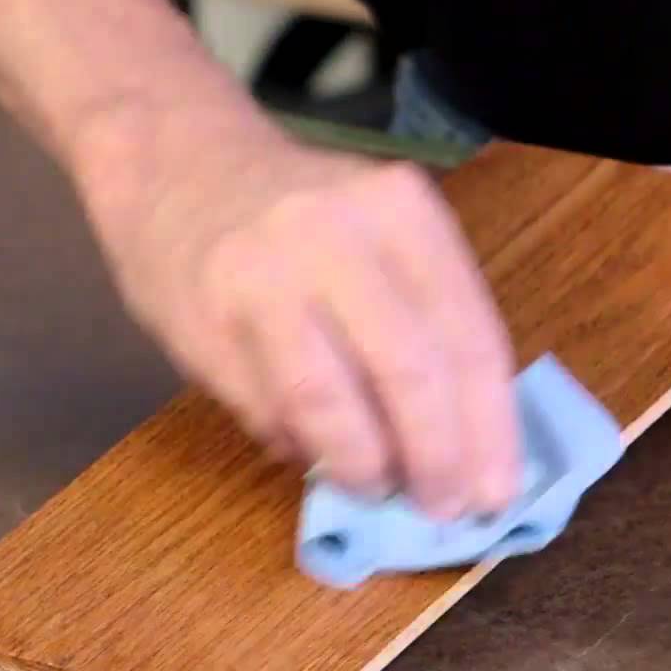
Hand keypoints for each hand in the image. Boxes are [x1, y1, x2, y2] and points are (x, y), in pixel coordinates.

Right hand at [85, 125, 521, 515]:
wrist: (174, 164)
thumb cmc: (296, 214)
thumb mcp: (379, 231)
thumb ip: (422, 316)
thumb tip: (466, 446)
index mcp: (402, 209)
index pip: (468, 337)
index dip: (489, 430)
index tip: (496, 494)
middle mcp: (335, 233)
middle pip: (409, 373)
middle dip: (434, 459)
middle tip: (441, 507)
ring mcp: (261, 275)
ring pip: (329, 403)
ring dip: (361, 465)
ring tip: (372, 485)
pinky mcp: (202, 321)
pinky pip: (265, 410)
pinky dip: (297, 445)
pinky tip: (307, 448)